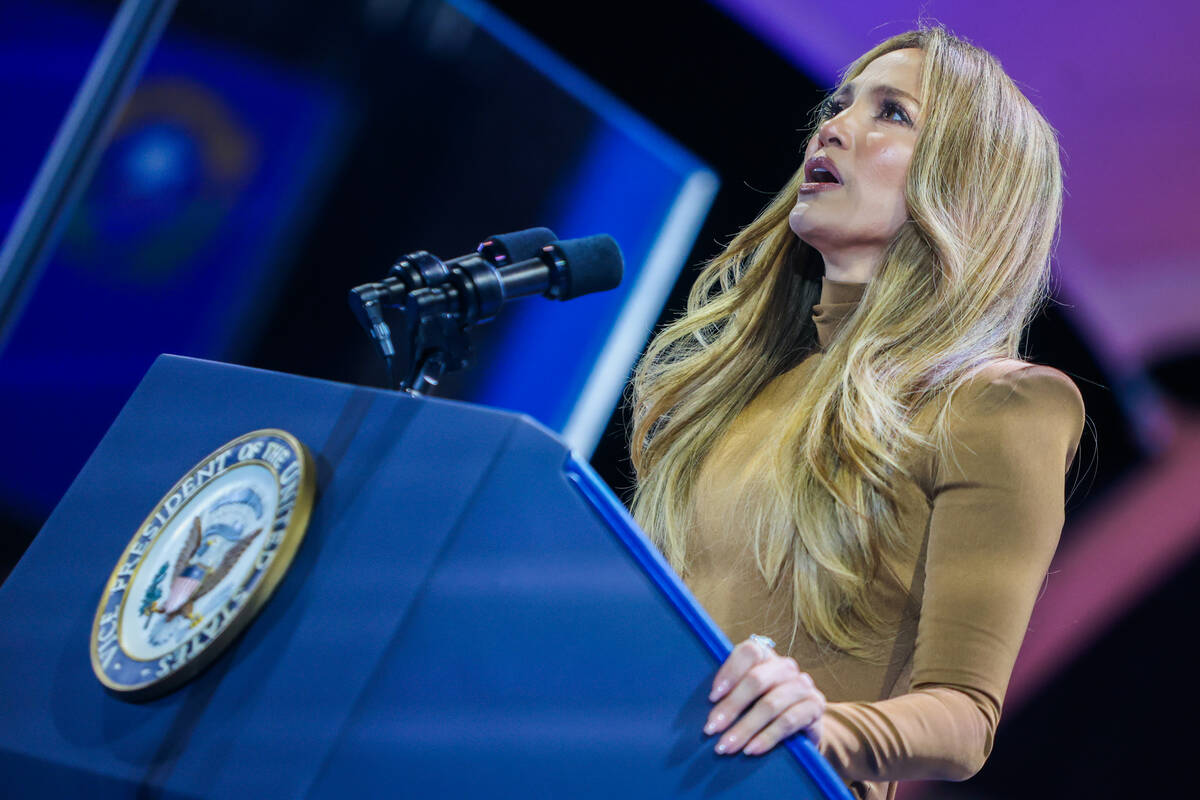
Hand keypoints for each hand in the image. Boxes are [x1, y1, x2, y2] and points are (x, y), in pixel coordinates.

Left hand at [703, 637, 825, 755]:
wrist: (803, 728)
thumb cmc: (764, 708)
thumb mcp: (749, 696)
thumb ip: (732, 691)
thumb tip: (707, 707)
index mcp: (767, 657)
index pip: (749, 651)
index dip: (730, 671)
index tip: (712, 696)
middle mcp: (786, 667)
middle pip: (756, 680)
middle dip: (731, 706)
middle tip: (711, 728)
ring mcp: (803, 686)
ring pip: (770, 704)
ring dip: (745, 727)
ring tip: (726, 745)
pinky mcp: (815, 707)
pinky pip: (788, 722)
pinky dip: (766, 737)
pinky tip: (751, 749)